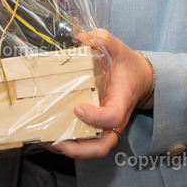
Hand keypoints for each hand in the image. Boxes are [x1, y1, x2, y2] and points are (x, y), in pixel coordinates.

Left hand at [50, 29, 153, 159]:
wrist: (139, 78)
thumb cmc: (127, 65)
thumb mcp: (119, 48)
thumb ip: (103, 40)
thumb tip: (81, 37)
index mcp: (121, 101)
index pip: (112, 117)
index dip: (96, 118)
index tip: (78, 109)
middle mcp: (115, 120)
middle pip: (103, 146)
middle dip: (80, 149)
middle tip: (58, 142)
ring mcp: (107, 126)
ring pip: (93, 148)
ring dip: (71, 149)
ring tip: (46, 142)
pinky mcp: (98, 126)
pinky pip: (86, 141)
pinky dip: (69, 143)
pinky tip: (49, 137)